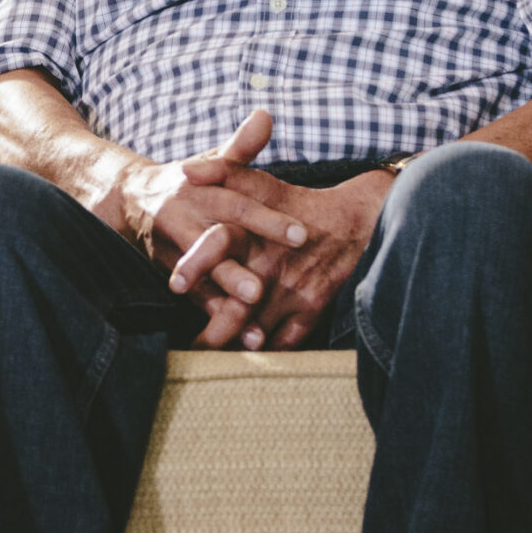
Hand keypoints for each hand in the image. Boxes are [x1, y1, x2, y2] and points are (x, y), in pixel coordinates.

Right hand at [83, 110, 306, 346]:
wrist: (124, 200)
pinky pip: (192, 299)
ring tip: (247, 329)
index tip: (301, 235)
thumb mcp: (212, 161)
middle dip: (233, 272)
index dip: (268, 221)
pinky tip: (233, 340)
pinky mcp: (171, 273)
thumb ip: (241, 146)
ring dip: (221, 304)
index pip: (239, 206)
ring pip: (198, 280)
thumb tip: (266, 115)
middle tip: (260, 290)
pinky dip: (211, 319)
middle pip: (212, 248)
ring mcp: (174, 251)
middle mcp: (185, 222)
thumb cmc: (185, 181)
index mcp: (203, 192)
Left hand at [199, 167, 393, 350]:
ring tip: (208, 362)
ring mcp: (293, 293)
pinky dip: (264, 353)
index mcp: (254, 234)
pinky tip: (245, 360)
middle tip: (188, 349)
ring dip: (232, 348)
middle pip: (235, 308)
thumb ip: (222, 171)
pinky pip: (284, 343)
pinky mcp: (312, 311)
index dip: (196, 264)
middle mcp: (272, 267)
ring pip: (256, 333)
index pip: (219, 244)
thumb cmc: (298, 203)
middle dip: (209, 334)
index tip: (176, 285)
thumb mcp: (261, 182)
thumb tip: (185, 170)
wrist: (355, 222)